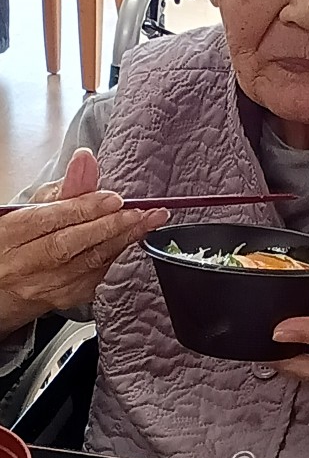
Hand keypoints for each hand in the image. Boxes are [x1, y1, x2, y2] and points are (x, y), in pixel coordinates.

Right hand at [0, 149, 168, 337]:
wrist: (8, 284)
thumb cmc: (20, 240)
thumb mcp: (35, 207)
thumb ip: (65, 186)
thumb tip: (85, 159)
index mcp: (11, 234)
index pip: (48, 219)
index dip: (83, 208)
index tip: (113, 199)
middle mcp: (24, 263)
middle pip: (68, 245)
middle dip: (108, 227)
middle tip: (138, 213)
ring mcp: (44, 285)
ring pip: (86, 264)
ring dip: (121, 241)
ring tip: (147, 223)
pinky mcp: (65, 298)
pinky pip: (95, 279)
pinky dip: (117, 258)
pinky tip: (134, 243)